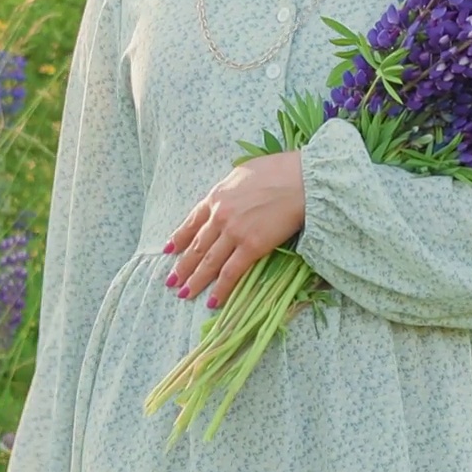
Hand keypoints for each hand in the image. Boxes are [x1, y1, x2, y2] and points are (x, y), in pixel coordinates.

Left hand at [164, 150, 305, 307]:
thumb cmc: (279, 170)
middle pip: (197, 245)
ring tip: (184, 294)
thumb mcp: (244, 171)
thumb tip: (228, 194)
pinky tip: (213, 301)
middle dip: (182, 266)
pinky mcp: (252, 246)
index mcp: (217, 196)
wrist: (302, 180)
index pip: (192, 221)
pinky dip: (221, 288)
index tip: (169, 250)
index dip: (179, 238)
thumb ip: (230, 187)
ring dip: (195, 280)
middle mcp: (220, 215)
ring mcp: (234, 232)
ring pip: (209, 261)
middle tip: (171, 281)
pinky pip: (231, 272)